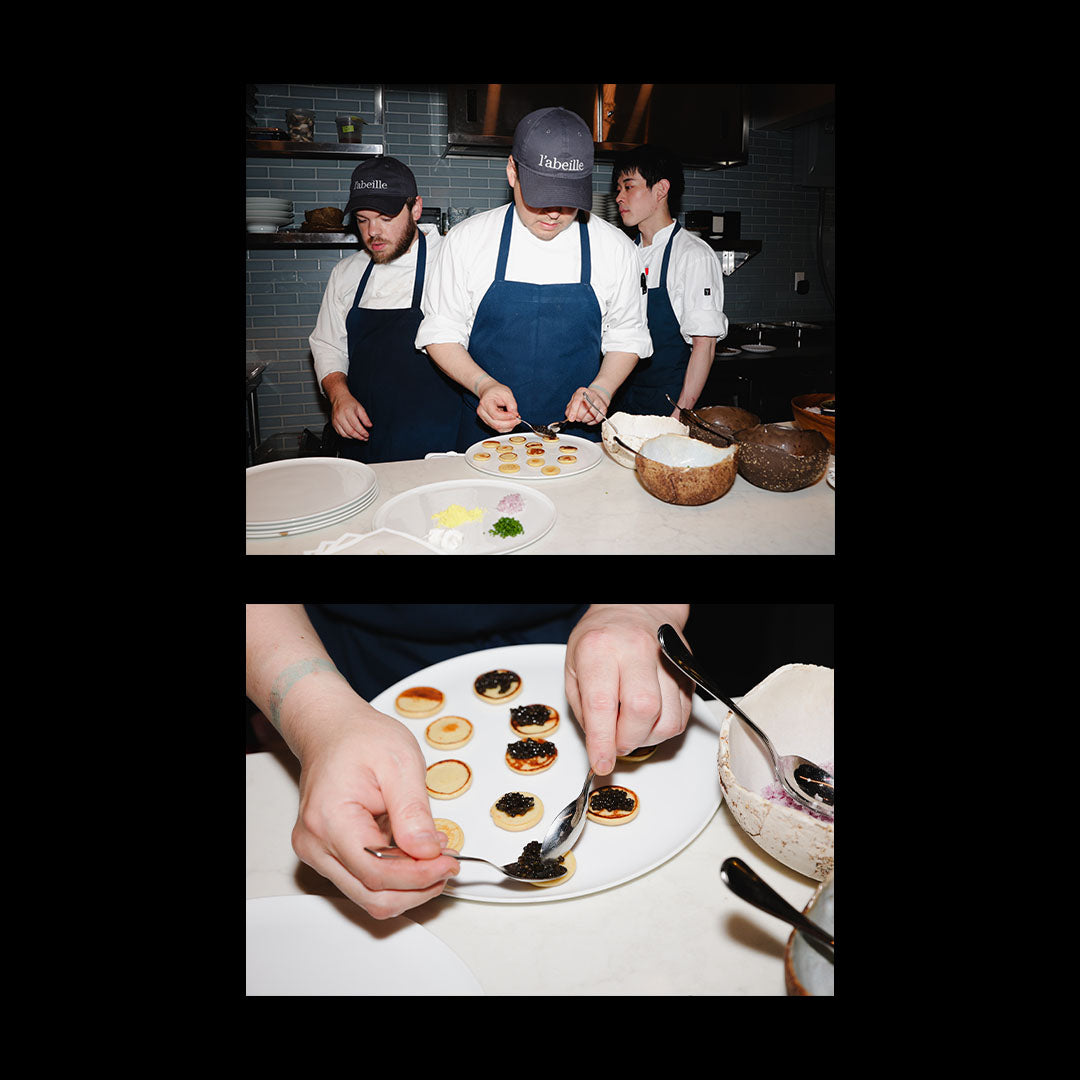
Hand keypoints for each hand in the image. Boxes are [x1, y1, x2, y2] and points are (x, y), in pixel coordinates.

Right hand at [290, 705, 459, 918]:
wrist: (333, 729)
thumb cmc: (360, 739)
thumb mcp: (400, 762)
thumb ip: (413, 811)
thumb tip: (427, 850)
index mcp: (330, 819)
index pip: (377, 872)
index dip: (419, 875)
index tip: (448, 863)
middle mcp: (315, 843)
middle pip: (371, 895)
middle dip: (416, 887)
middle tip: (447, 865)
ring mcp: (317, 852)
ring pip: (367, 895)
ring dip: (406, 885)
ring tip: (433, 857)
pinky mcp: (326, 854)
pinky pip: (362, 880)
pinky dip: (393, 876)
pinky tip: (411, 853)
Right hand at [330, 388, 372, 440]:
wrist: (339, 398)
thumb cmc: (349, 402)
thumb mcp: (360, 408)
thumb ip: (365, 418)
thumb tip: (369, 426)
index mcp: (348, 412)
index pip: (356, 426)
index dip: (362, 432)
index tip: (367, 435)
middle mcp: (340, 417)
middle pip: (350, 431)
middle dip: (359, 437)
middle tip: (365, 438)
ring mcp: (336, 421)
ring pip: (345, 434)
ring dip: (353, 437)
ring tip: (360, 437)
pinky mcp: (334, 424)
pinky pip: (340, 434)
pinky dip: (347, 436)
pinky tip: (352, 435)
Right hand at [477, 382, 520, 432]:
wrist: (489, 391)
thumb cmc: (496, 391)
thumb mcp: (506, 393)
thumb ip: (512, 404)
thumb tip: (515, 415)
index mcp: (485, 403)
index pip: (495, 414)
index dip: (507, 417)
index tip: (515, 415)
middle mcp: (482, 412)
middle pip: (495, 424)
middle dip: (509, 424)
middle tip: (518, 420)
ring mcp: (484, 418)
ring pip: (497, 428)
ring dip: (508, 426)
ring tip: (515, 420)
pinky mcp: (487, 422)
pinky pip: (497, 428)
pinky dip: (506, 427)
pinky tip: (511, 422)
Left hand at [564, 605, 692, 775]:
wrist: (634, 608)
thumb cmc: (601, 637)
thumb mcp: (573, 667)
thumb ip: (584, 708)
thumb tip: (598, 746)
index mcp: (600, 649)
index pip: (602, 704)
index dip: (602, 742)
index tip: (600, 763)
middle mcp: (636, 651)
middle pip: (642, 711)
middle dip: (627, 740)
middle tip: (615, 743)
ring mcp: (666, 661)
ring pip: (667, 719)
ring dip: (647, 738)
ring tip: (631, 728)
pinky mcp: (687, 673)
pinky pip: (682, 717)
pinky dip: (663, 728)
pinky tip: (648, 719)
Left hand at [565, 387, 604, 424]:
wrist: (596, 396)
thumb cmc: (583, 400)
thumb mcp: (574, 401)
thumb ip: (569, 409)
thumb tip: (569, 417)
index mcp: (581, 392)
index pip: (577, 401)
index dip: (573, 411)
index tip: (571, 419)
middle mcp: (591, 395)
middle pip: (585, 409)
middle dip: (580, 417)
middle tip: (578, 419)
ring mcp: (599, 402)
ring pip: (592, 415)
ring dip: (586, 420)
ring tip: (583, 418)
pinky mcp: (604, 409)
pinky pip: (598, 419)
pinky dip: (592, 422)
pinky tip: (589, 420)